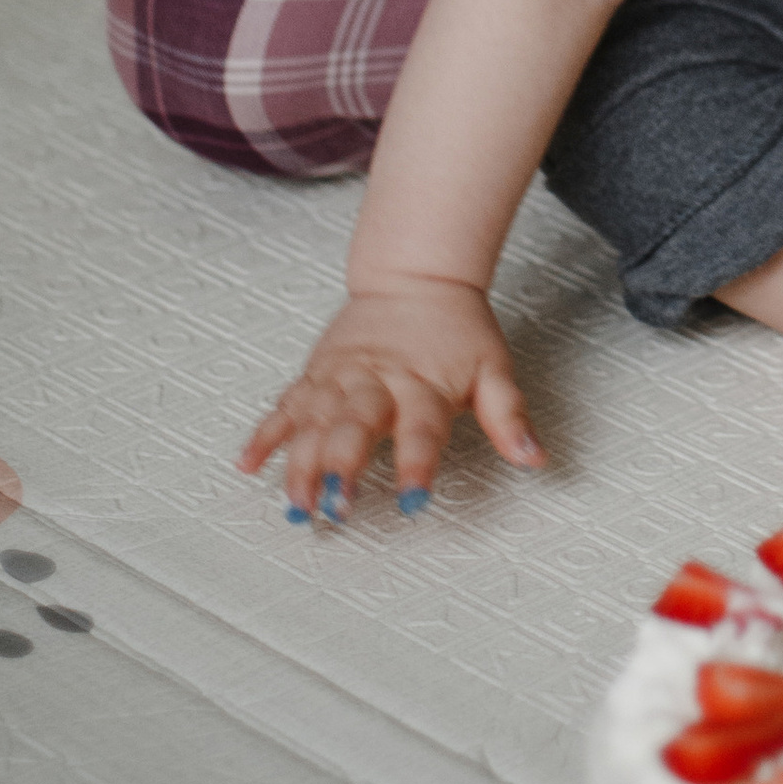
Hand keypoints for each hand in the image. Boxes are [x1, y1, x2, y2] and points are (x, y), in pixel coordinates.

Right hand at [238, 278, 543, 520]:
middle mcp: (376, 381)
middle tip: (336, 505)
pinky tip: (249, 465)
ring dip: (300, 463)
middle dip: (342, 466)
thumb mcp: (494, 369)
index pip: (421, 429)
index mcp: (422, 384)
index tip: (411, 497)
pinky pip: (286, 406)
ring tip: (295, 503)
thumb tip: (533, 458)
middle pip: (355, 425)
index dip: (416, 463)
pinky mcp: (316, 375)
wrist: (417, 278)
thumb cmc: (456, 329)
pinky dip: (266, 434)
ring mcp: (341, 378)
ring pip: (314, 421)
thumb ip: (509, 416)